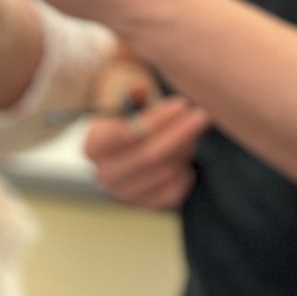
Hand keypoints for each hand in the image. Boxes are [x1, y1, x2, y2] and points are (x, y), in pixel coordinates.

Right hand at [83, 91, 211, 208]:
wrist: (130, 155)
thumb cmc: (132, 124)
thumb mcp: (127, 106)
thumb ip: (133, 96)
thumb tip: (139, 87)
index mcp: (94, 146)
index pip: (127, 134)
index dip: (157, 119)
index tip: (182, 104)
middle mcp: (104, 174)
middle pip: (149, 156)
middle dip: (179, 134)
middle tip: (202, 116)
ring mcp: (123, 195)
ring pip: (165, 173)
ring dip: (184, 152)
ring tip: (193, 135)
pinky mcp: (144, 207)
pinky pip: (173, 192)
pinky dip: (185, 175)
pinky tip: (186, 160)